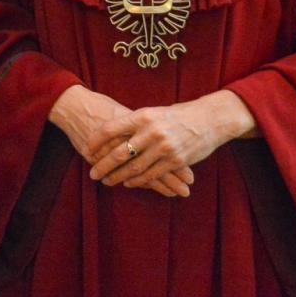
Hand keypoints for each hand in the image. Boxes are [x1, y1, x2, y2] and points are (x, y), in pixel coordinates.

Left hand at [88, 90, 255, 188]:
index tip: (86, 149)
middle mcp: (151, 131)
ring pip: (134, 167)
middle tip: (92, 173)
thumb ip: (133, 123)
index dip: (96, 141)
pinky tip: (128, 183)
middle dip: (103, 165)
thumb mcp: (152, 113)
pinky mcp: (175, 161)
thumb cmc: (176, 116)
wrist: (208, 120)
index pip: (110, 129)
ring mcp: (164, 147)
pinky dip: (138, 181)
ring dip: (118, 177)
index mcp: (142, 116)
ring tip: (107, 181)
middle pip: (119, 152)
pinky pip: (151, 174)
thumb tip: (109, 132)